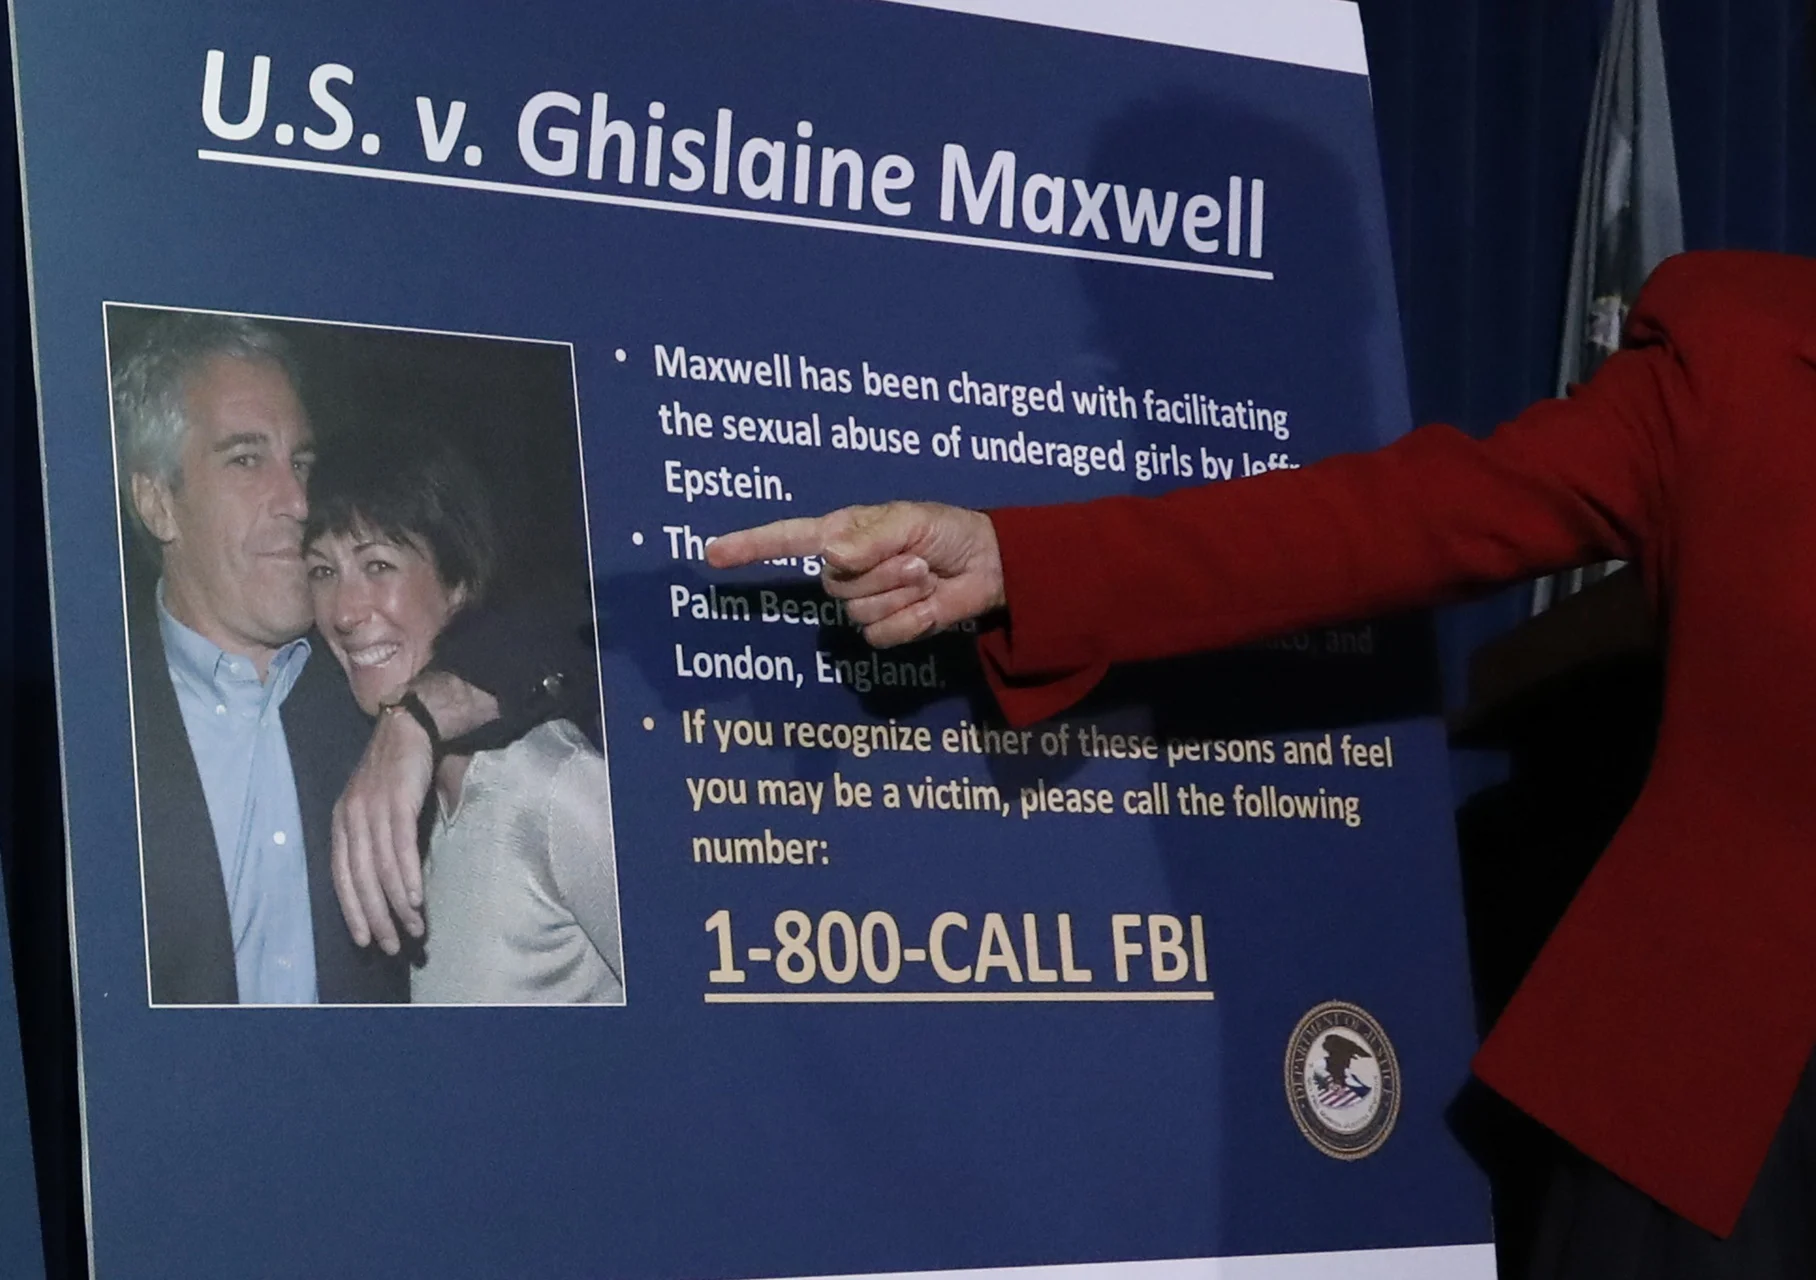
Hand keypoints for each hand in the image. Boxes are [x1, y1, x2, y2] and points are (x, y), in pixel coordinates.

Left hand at [331, 704, 431, 952]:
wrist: (410, 723)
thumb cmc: (397, 769)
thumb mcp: (376, 805)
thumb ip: (378, 838)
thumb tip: (392, 879)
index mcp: (341, 822)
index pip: (342, 876)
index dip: (352, 910)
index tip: (366, 939)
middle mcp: (351, 818)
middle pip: (360, 879)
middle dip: (376, 916)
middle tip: (392, 945)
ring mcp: (372, 809)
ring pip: (381, 868)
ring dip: (398, 904)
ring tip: (414, 928)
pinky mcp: (396, 800)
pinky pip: (400, 846)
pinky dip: (407, 875)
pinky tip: (416, 898)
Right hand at [706, 502, 1004, 646]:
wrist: (987, 565)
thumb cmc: (945, 531)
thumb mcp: (909, 521)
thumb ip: (869, 538)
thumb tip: (830, 554)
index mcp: (841, 533)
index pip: (785, 540)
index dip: (749, 547)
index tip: (712, 553)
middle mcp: (844, 568)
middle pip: (833, 584)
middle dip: (880, 572)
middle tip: (915, 558)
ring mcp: (864, 601)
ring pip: (860, 611)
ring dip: (900, 593)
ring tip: (924, 576)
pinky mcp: (886, 628)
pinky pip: (882, 635)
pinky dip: (910, 620)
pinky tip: (927, 605)